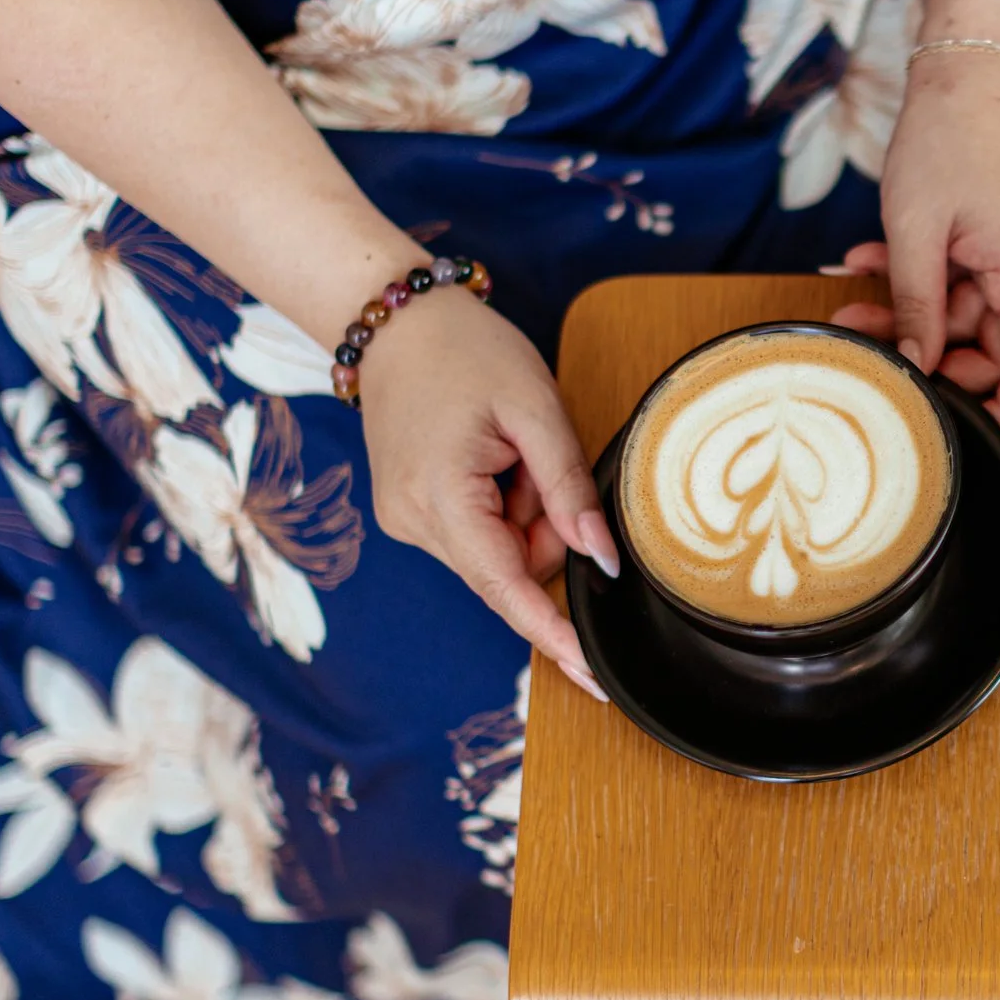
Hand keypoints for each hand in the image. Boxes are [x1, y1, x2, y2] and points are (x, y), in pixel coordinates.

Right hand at [358, 286, 615, 701]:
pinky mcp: (410, 513)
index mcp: (438, 498)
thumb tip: (603, 559)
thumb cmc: (467, 350)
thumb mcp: (535, 408)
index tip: (593, 679)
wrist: (396, 321)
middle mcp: (412, 523)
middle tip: (540, 458)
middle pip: (510, 569)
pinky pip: (478, 535)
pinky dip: (503, 507)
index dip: (553, 634)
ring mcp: (405, 521)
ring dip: (524, 513)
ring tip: (510, 447)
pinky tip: (494, 459)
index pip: (505, 589)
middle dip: (546, 530)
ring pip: (497, 553)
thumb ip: (570, 487)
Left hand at [830, 50, 999, 428]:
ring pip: (979, 312)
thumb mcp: (915, 230)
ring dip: (919, 308)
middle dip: (932, 350)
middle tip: (868, 340)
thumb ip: (916, 307)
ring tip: (857, 292)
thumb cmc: (950, 134)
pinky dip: (932, 278)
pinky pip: (979, 279)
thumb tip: (915, 369)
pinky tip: (878, 260)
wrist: (975, 64)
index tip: (954, 424)